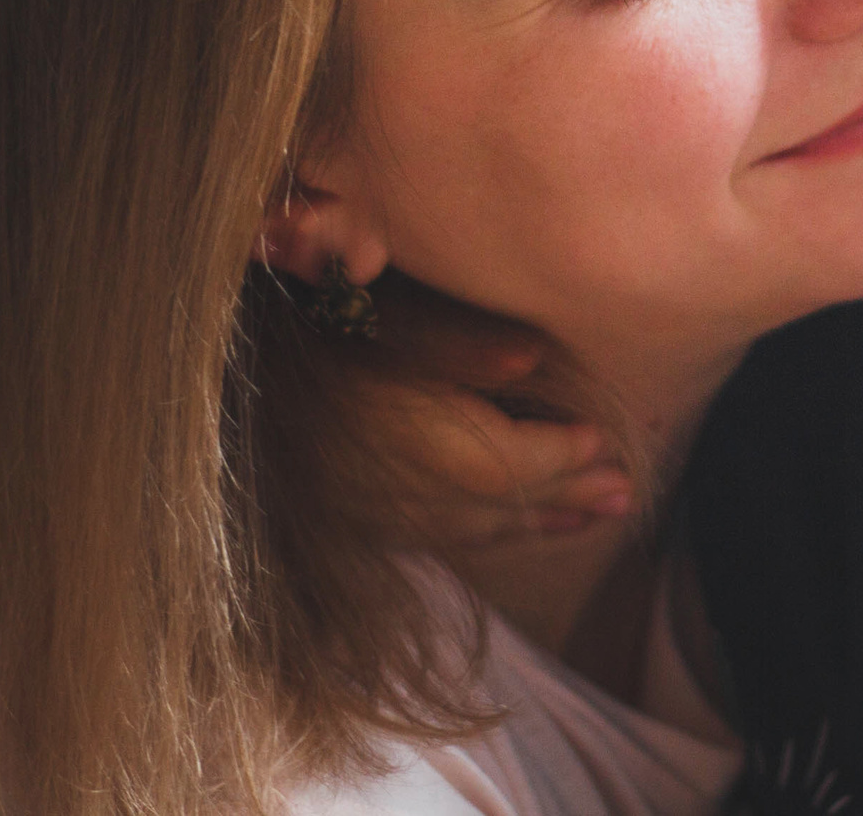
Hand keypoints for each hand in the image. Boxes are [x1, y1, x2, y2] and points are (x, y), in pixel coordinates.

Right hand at [354, 273, 635, 547]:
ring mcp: (389, 519)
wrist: (237, 391)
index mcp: (436, 447)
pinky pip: (446, 538)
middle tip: (625, 492)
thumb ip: (467, 348)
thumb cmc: (330, 342)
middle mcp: (418, 496)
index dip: (569, 451)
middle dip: (571, 491)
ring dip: (540, 519)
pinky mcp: (363, 524)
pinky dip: (493, 531)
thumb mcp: (397, 323)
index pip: (522, 458)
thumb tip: (532, 356)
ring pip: (483, 527)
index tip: (608, 438)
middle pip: (512, 499)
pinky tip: (516, 527)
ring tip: (590, 516)